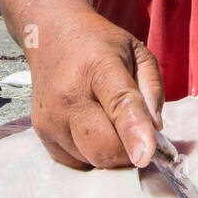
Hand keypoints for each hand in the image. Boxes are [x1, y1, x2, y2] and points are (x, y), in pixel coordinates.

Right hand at [29, 13, 162, 169]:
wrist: (50, 35)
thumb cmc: (100, 45)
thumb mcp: (137, 52)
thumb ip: (152, 89)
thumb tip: (156, 130)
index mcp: (99, 68)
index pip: (119, 105)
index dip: (134, 133)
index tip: (145, 156)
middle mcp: (70, 95)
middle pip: (105, 147)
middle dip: (130, 151)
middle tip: (137, 136)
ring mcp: (51, 117)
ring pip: (92, 159)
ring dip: (110, 153)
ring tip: (110, 125)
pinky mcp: (41, 132)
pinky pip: (75, 162)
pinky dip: (90, 155)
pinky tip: (91, 131)